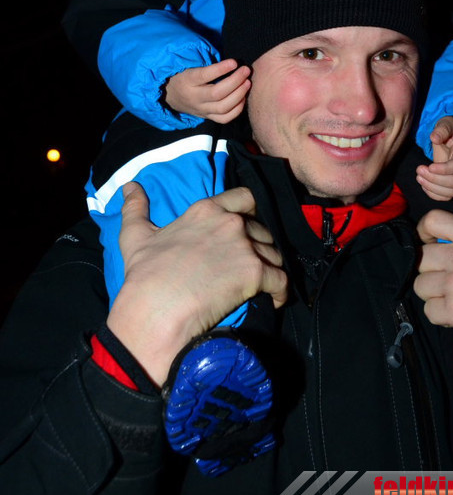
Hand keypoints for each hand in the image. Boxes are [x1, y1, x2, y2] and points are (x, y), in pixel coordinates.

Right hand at [107, 182, 287, 385]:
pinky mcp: (255, 273)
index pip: (244, 197)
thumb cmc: (145, 273)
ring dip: (269, 267)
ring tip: (261, 284)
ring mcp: (244, 247)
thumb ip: (135, 208)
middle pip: (261, 228)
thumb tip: (129, 186)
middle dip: (259, 244)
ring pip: (273, 253)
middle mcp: (230, 223)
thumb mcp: (136, 235)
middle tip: (249, 263)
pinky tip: (275, 300)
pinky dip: (281, 291)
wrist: (155, 307)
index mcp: (206, 210)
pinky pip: (280, 280)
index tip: (249, 226)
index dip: (250, 212)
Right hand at [164, 58, 250, 122]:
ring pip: (223, 108)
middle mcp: (194, 98)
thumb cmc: (184, 76)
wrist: (170, 96)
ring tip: (248, 82)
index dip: (221, 69)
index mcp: (187, 81)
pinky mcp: (208, 117)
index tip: (234, 62)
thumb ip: (206, 63)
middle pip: (217, 94)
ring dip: (239, 95)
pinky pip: (224, 118)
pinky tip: (243, 97)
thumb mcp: (188, 66)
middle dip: (235, 81)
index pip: (204, 76)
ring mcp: (201, 110)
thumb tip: (230, 61)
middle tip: (246, 70)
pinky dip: (237, 109)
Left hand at [415, 116, 452, 200]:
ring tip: (419, 176)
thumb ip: (441, 129)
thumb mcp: (447, 123)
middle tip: (419, 169)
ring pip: (451, 192)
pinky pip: (447, 196)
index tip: (429, 166)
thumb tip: (434, 137)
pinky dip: (433, 194)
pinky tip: (423, 184)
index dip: (445, 169)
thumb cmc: (451, 130)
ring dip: (432, 188)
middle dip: (434, 179)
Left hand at [415, 210, 452, 368]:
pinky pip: (429, 311)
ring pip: (420, 286)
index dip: (425, 232)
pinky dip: (440, 316)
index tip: (430, 243)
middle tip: (445, 281)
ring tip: (451, 301)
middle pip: (421, 258)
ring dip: (433, 295)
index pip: (433, 221)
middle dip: (430, 271)